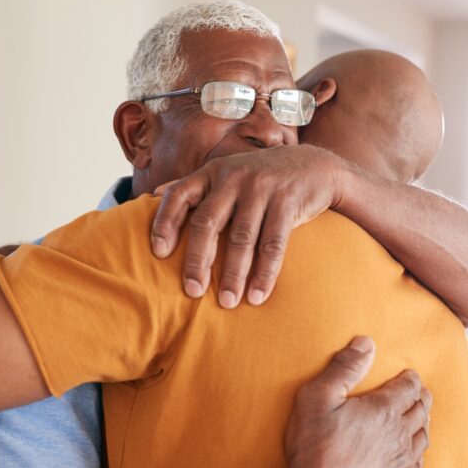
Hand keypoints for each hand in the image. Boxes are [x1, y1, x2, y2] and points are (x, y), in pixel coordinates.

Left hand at [150, 145, 347, 308]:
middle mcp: (233, 177)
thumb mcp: (226, 172)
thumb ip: (194, 185)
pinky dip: (265, 273)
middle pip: (207, 222)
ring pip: (241, 238)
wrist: (315, 165)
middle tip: (192, 291)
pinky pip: (273, 243)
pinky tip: (257, 295)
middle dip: (198, 260)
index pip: (179, 195)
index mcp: (212, 172)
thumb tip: (152, 194)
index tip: (158, 253)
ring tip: (228, 302)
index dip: (165, 223)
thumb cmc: (260, 177)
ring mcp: (261, 188)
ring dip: (234, 274)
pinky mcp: (287, 201)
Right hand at [282, 336, 430, 467]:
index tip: (409, 375)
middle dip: (421, 398)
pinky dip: (416, 456)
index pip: (409, 387)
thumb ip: (344, 367)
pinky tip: (409, 457)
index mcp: (384, 410)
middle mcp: (401, 435)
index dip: (410, 379)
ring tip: (417, 421)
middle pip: (422, 411)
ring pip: (423, 439)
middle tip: (419, 394)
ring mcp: (402, 465)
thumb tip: (366, 343)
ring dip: (422, 426)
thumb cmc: (313, 447)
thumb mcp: (318, 397)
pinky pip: (417, 467)